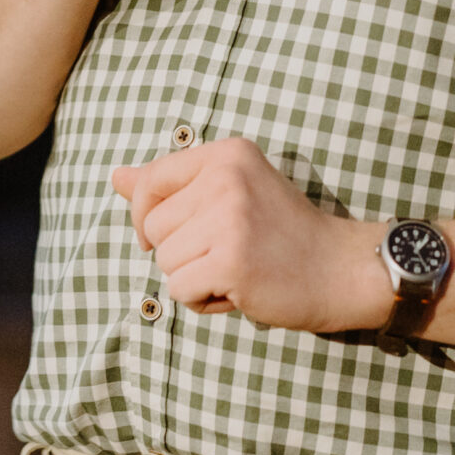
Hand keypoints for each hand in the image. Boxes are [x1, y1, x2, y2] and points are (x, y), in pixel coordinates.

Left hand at [111, 138, 393, 332]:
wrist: (339, 268)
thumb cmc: (281, 233)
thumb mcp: (230, 193)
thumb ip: (172, 185)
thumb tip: (115, 176)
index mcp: (226, 153)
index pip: (149, 181)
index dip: (148, 217)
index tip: (173, 234)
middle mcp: (227, 177)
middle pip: (152, 227)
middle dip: (178, 252)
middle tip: (225, 252)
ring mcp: (229, 217)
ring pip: (163, 261)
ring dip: (192, 278)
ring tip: (235, 270)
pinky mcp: (231, 260)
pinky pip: (179, 290)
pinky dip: (203, 301)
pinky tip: (239, 290)